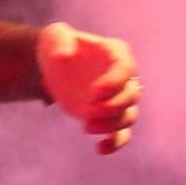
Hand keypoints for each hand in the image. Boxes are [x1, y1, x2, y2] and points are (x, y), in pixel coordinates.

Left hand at [40, 23, 138, 153]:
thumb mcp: (53, 35)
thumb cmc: (57, 46)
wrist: (54, 67)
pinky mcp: (109, 117)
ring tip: (86, 126)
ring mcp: (118, 98)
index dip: (114, 83)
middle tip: (86, 110)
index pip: (126, 69)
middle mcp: (123, 77)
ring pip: (129, 117)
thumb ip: (59, 40)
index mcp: (116, 53)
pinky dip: (115, 144)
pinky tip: (99, 149)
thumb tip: (63, 57)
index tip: (94, 93)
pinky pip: (123, 135)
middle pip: (131, 96)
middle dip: (111, 107)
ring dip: (111, 125)